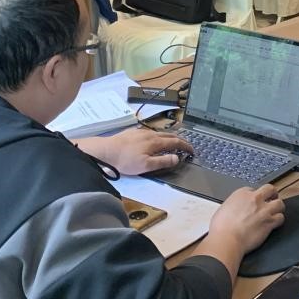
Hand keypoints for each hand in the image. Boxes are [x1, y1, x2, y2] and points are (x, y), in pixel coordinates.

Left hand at [78, 129, 192, 174]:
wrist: (106, 151)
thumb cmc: (125, 160)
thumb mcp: (146, 166)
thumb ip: (162, 161)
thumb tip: (177, 158)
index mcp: (155, 142)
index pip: (175, 142)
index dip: (185, 146)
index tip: (191, 150)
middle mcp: (150, 134)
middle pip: (169, 135)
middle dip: (180, 140)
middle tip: (185, 146)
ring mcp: (141, 132)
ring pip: (159, 133)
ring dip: (169, 137)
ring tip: (171, 143)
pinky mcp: (133, 132)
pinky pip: (150, 133)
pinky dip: (158, 136)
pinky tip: (153, 141)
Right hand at [210, 185, 284, 253]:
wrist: (226, 240)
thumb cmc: (221, 228)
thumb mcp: (224, 208)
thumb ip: (234, 205)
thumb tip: (236, 209)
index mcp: (242, 193)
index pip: (254, 189)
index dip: (256, 196)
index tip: (256, 200)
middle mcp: (255, 199)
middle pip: (270, 189)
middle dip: (272, 193)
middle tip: (273, 198)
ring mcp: (264, 210)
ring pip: (279, 203)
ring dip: (278, 207)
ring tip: (276, 211)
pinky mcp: (269, 222)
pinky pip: (280, 218)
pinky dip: (279, 220)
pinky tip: (276, 223)